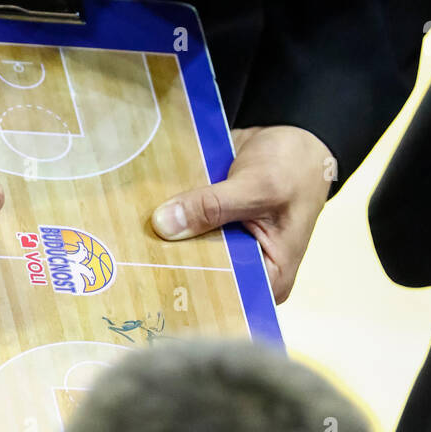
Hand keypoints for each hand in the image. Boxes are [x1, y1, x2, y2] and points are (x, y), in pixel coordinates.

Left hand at [151, 125, 334, 302]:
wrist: (295, 134)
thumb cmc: (295, 168)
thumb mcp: (258, 187)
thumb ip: (213, 207)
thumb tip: (164, 224)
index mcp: (271, 276)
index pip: (226, 297)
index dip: (193, 290)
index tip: (158, 280)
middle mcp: (247, 269)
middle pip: (202, 276)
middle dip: (173, 264)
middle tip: (139, 258)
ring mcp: (227, 247)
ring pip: (189, 250)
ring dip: (165, 240)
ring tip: (135, 238)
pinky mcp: (211, 225)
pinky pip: (185, 227)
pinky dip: (170, 218)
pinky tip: (142, 216)